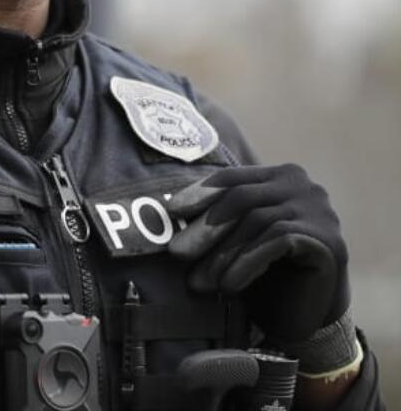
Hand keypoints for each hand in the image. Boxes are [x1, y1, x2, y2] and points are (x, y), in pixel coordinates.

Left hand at [167, 164, 348, 342]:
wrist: (310, 317)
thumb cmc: (267, 275)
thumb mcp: (237, 240)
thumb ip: (218, 220)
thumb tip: (168, 211)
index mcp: (279, 177)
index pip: (232, 178)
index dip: (200, 193)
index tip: (172, 211)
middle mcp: (303, 187)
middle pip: (241, 198)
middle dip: (204, 228)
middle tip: (176, 253)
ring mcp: (319, 211)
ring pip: (256, 221)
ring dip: (221, 255)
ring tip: (199, 282)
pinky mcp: (327, 239)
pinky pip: (276, 241)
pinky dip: (246, 264)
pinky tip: (228, 286)